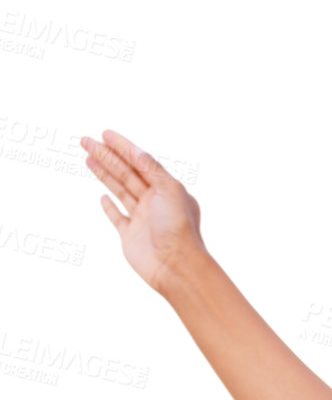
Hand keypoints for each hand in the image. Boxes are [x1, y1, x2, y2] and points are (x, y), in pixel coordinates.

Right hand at [79, 129, 208, 296]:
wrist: (176, 265)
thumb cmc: (178, 228)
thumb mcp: (168, 190)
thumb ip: (152, 170)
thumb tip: (137, 152)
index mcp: (167, 189)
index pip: (141, 162)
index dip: (123, 147)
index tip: (105, 134)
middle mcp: (155, 202)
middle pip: (126, 173)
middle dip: (106, 156)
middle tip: (85, 140)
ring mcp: (141, 219)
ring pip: (120, 190)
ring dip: (104, 174)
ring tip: (88, 157)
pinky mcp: (130, 236)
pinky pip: (117, 217)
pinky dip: (109, 207)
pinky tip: (102, 197)